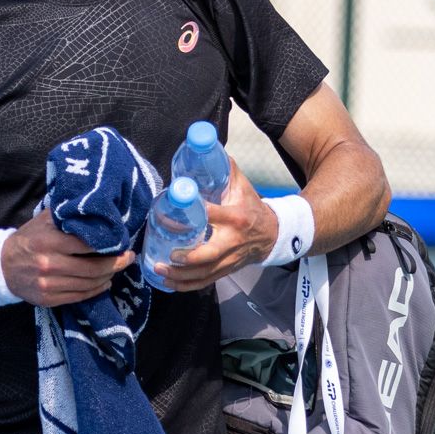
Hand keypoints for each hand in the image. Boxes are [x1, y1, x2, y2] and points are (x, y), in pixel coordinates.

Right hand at [1, 213, 133, 306]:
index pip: (88, 244)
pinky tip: (104, 282)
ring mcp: (49, 284)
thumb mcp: (44, 221)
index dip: (109, 244)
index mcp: (49, 241)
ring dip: (108, 276)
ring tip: (117, 268)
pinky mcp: (49, 299)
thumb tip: (96, 208)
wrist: (2, 267)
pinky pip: (80, 296)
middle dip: (116, 263)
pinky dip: (96, 290)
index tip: (122, 241)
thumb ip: (67, 215)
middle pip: (93, 268)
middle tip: (128, 257)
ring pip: (89, 283)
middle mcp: (49, 264)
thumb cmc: (28, 240)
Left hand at [158, 159, 278, 290]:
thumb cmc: (253, 208)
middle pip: (209, 254)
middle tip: (167, 255)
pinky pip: (205, 282)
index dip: (195, 213)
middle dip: (186, 258)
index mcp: (236, 217)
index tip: (173, 212)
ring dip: (180, 276)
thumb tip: (205, 147)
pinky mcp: (227, 270)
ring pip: (204, 273)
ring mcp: (230, 259)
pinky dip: (186, 285)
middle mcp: (233, 241)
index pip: (214, 215)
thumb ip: (224, 171)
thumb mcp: (243, 187)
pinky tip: (169, 284)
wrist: (274, 234)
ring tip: (160, 271)